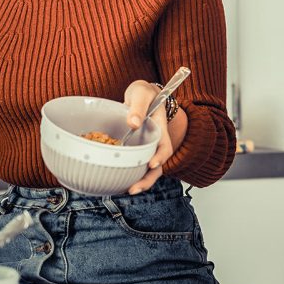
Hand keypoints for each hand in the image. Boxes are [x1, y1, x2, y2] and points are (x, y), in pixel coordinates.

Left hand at [123, 80, 186, 194]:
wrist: (142, 94)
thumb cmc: (144, 92)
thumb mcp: (141, 93)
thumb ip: (138, 106)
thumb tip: (133, 123)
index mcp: (160, 129)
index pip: (165, 147)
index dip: (160, 157)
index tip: (152, 165)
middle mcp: (155, 141)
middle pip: (157, 165)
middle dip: (148, 179)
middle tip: (133, 189)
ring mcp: (146, 147)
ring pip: (147, 168)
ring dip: (139, 180)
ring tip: (126, 190)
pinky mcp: (136, 149)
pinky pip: (136, 163)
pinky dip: (130, 173)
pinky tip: (119, 181)